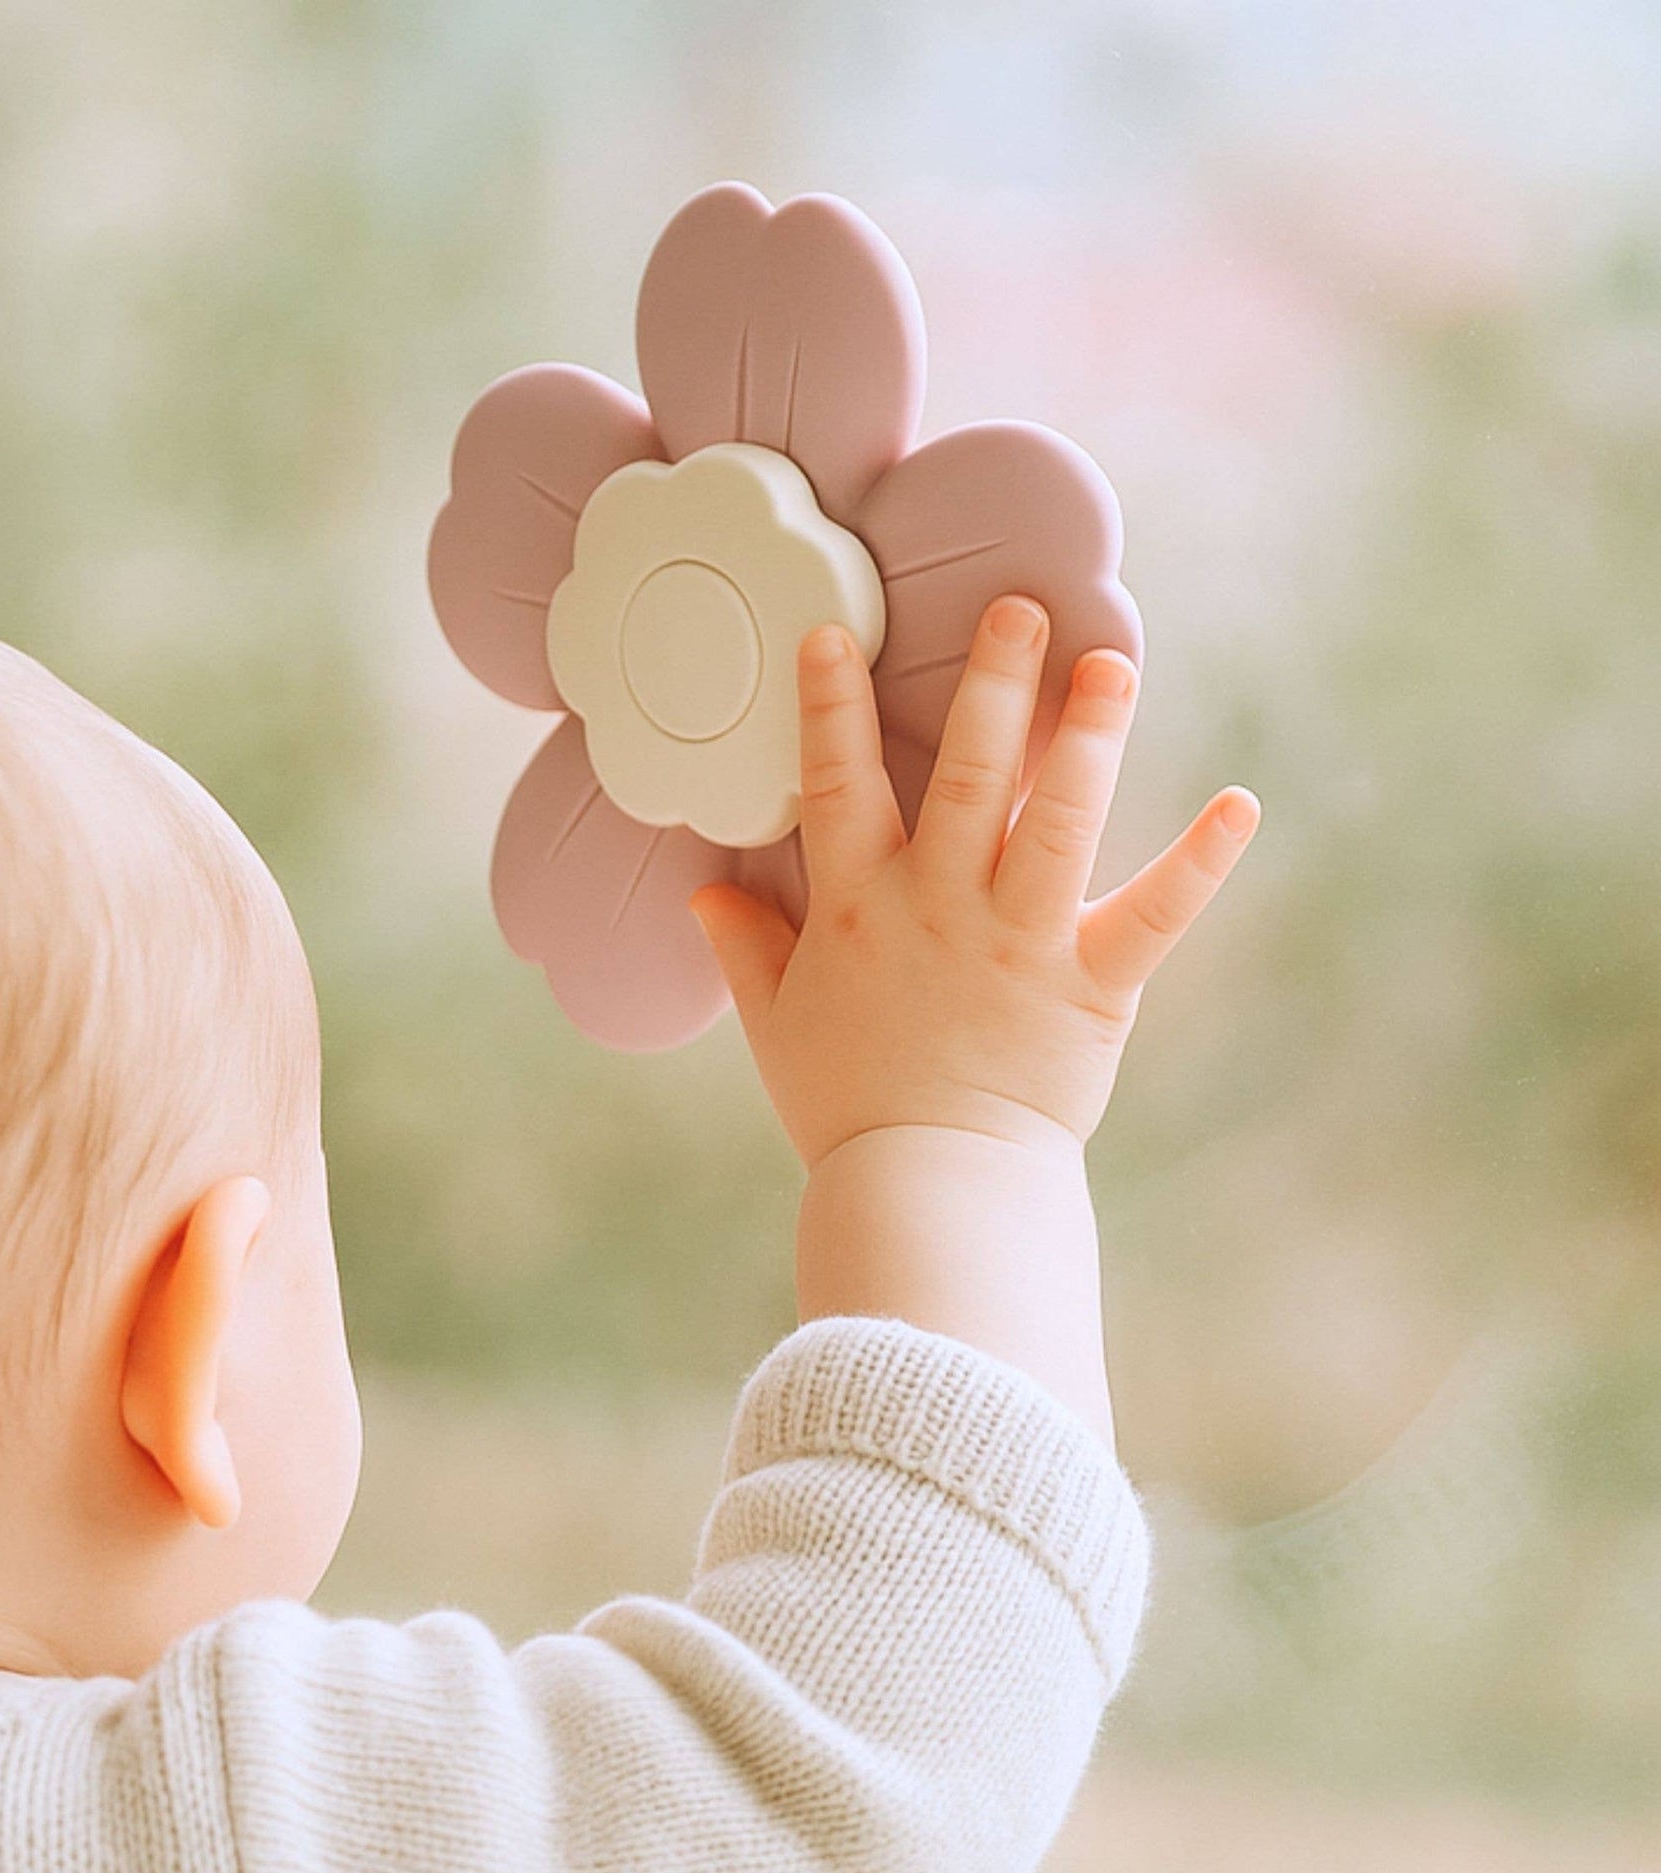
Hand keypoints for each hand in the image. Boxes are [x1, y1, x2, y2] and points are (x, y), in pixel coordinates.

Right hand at [690, 594, 1258, 1171]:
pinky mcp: (1091, 987)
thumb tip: (704, 897)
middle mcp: (938, 908)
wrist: (928, 1190)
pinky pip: (1153, 915)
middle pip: (965, 774)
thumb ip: (744, 951)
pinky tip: (1242, 805)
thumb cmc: (846, 1109)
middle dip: (993, 684)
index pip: (837, 786)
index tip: (837, 634)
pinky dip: (1201, 863)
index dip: (832, 706)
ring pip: (1057, 819)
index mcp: (854, 912)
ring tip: (1113, 663)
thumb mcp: (775, 1028)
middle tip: (1019, 608)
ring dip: (1089, 738)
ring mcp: (1018, 942)